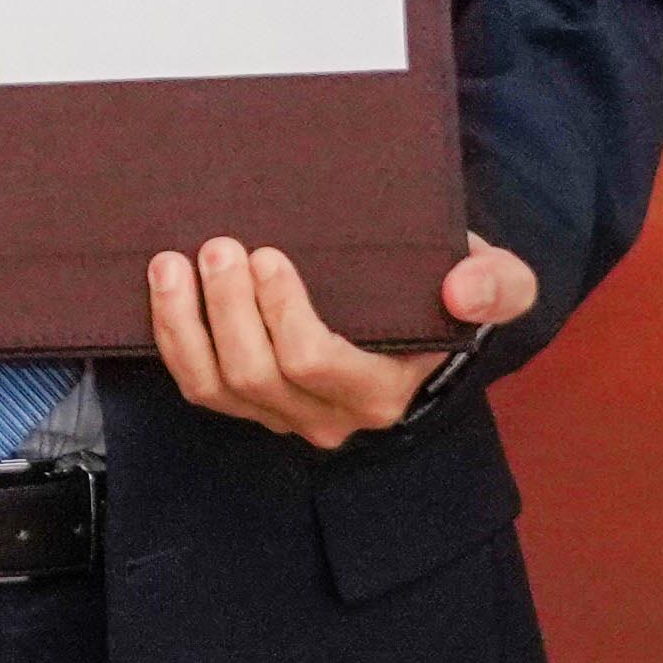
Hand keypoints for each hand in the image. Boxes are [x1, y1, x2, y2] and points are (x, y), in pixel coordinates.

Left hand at [148, 232, 530, 450]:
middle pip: (256, 375)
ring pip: (215, 387)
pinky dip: (173, 338)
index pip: (316, 364)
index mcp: (382, 391)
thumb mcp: (497, 279)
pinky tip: (164, 289)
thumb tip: (463, 291)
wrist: (423, 306)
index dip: (281, 313)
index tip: (267, 256)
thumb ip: (498, 285)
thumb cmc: (450, 288)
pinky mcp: (249, 401)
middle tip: (218, 247)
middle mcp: (329, 415)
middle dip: (226, 309)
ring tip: (172, 264)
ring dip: (184, 324)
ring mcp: (282, 413)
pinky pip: (198, 384)